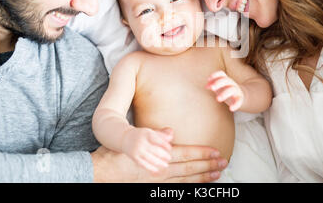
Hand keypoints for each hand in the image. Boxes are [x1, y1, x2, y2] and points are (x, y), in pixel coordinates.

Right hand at [91, 128, 227, 182]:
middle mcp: (161, 173)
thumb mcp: (132, 142)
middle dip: (209, 166)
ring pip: (186, 181)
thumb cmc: (115, 156)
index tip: (216, 151)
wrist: (99, 174)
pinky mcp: (154, 190)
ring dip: (203, 177)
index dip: (202, 153)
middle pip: (190, 169)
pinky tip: (197, 186)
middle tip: (224, 163)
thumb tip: (170, 132)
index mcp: (157, 159)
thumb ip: (152, 137)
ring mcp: (158, 184)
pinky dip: (189, 187)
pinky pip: (176, 190)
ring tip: (217, 174)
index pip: (186, 155)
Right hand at [121, 127, 172, 172]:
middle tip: (169, 158)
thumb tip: (171, 137)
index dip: (164, 144)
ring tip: (166, 165)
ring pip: (149, 158)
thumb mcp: (150, 132)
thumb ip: (161, 134)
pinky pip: (142, 163)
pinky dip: (150, 167)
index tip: (169, 148)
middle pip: (154, 149)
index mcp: (146, 133)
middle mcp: (141, 141)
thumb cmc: (142, 135)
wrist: (125, 138)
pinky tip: (156, 170)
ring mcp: (137, 150)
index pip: (157, 139)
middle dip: (163, 155)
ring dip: (159, 162)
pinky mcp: (134, 157)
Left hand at [206, 70, 243, 111]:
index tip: (208, 79)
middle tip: (212, 88)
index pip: (221, 74)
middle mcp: (231, 84)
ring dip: (224, 94)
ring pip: (231, 90)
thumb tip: (206, 86)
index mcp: (225, 80)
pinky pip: (239, 101)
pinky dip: (235, 105)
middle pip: (226, 80)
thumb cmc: (226, 90)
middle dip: (218, 83)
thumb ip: (212, 85)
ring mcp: (236, 90)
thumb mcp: (219, 87)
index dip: (215, 75)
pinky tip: (231, 109)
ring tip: (217, 99)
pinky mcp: (240, 98)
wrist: (241, 96)